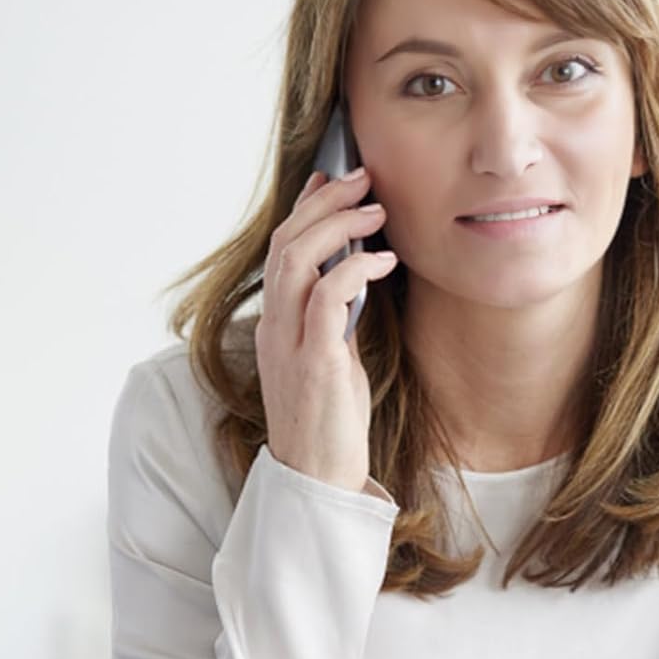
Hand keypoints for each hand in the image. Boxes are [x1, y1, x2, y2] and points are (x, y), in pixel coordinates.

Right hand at [255, 164, 398, 492]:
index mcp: (274, 326)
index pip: (280, 250)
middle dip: (324, 202)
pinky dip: (356, 269)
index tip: (331, 179)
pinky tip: (384, 260)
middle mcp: (274, 328)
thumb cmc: (329, 424)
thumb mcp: (331, 360)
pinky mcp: (315, 362)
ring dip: (338, 224)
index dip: (304, 208)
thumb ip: (335, 320)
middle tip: (362, 177)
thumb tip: (357, 280)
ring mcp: (290, 344)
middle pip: (286, 243)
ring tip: (376, 207)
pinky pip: (328, 298)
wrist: (318, 481)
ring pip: (297, 260)